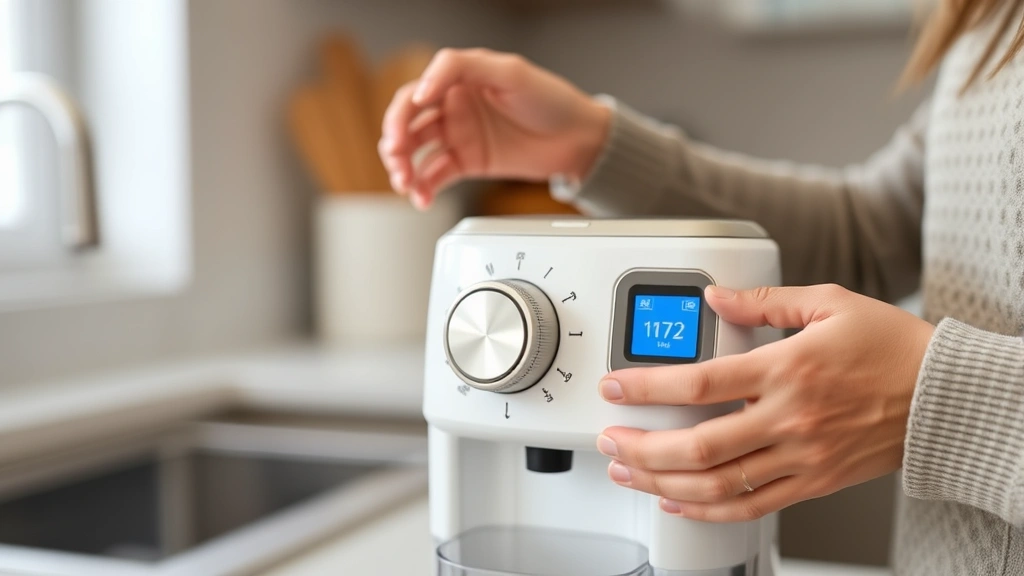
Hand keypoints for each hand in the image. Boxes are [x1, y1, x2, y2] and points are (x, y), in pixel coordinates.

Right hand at [378, 48, 610, 208]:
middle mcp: (453, 106)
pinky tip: (422, 198)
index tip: (402, 132)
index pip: (414, 94)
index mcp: (459, 79)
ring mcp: (459, 135)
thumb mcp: (510, 72)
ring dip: (404, 169)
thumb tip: (422, 89)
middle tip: (397, 161)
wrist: (579, 139)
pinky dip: (425, 188)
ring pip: (416, 152)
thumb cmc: (552, 99)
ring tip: (407, 185)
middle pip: (408, 124)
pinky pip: (436, 175)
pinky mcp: (468, 162)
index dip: (401, 113)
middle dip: (395, 144)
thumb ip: (461, 68)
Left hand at [596, 284, 934, 521]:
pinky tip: (678, 500)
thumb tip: (715, 295)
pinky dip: (708, 509)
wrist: (944, 397)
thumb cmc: (890, 347)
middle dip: (642, 446)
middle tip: (610, 439)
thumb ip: (764, 301)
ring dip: (663, 481)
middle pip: (698, 445)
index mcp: (786, 368)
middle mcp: (789, 417)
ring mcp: (801, 456)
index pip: (699, 383)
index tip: (615, 387)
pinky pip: (752, 505)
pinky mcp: (813, 482)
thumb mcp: (829, 302)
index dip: (646, 387)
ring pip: (718, 483)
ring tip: (629, 472)